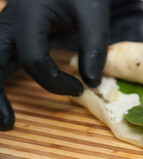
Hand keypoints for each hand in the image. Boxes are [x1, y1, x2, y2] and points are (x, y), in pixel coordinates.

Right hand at [0, 0, 109, 129]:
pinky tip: (4, 98)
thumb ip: (94, 45)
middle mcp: (9, 23)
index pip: (33, 58)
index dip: (56, 81)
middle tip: (8, 123)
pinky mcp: (12, 35)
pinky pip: (0, 59)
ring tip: (4, 120)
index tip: (80, 90)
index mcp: (27, 15)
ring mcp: (7, 29)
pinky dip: (0, 79)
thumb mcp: (92, 12)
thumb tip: (91, 83)